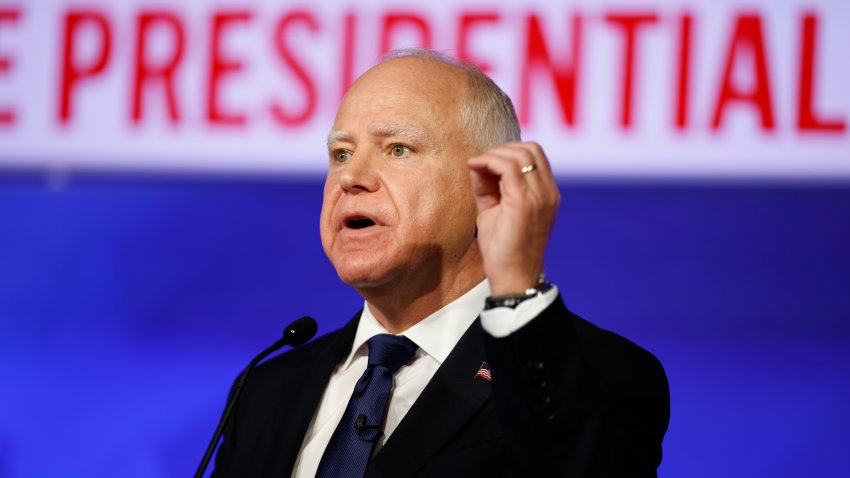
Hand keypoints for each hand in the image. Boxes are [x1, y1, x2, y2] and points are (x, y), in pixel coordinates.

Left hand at [467, 142, 560, 295]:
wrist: (513, 278)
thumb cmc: (504, 249)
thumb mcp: (496, 210)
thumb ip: (489, 186)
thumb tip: (477, 163)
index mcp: (547, 194)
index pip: (535, 154)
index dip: (508, 151)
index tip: (486, 165)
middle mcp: (548, 193)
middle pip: (530, 148)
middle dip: (501, 149)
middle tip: (480, 164)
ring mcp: (540, 197)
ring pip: (519, 153)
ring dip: (493, 154)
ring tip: (476, 167)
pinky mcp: (524, 203)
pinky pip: (507, 167)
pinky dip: (488, 161)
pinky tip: (473, 167)